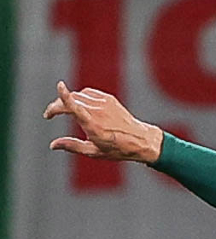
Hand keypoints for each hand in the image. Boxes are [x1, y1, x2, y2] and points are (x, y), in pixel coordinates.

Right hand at [44, 81, 162, 163]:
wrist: (141, 140)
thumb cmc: (118, 149)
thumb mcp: (94, 152)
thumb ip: (72, 146)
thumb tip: (53, 145)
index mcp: (93, 126)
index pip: (76, 106)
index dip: (65, 96)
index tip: (59, 86)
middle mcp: (98, 112)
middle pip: (71, 100)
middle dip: (57, 105)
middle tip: (51, 113)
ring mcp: (104, 103)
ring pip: (78, 95)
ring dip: (68, 100)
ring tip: (64, 110)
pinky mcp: (108, 99)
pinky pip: (89, 93)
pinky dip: (80, 97)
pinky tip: (79, 105)